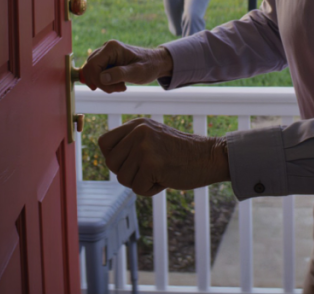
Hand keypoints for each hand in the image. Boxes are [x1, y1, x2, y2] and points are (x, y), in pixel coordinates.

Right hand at [81, 40, 172, 92]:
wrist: (156, 63)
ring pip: (92, 73)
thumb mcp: (137, 72)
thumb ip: (119, 74)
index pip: (92, 66)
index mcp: (111, 48)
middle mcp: (105, 48)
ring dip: (104, 84)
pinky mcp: (106, 61)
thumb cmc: (149, 66)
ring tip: (121, 86)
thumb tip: (102, 78)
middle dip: (101, 83)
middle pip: (90, 70)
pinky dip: (105, 82)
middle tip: (119, 89)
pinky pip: (97, 74)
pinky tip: (118, 84)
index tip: (113, 90)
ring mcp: (105, 54)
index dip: (98, 81)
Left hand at [99, 117, 229, 195]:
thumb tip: (108, 158)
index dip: (115, 157)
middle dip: (128, 172)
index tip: (133, 161)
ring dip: (140, 182)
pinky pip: (138, 189)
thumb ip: (131, 143)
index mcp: (138, 123)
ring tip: (161, 171)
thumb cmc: (181, 153)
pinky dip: (152, 189)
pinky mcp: (152, 163)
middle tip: (151, 167)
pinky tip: (167, 178)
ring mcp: (145, 146)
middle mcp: (139, 131)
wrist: (209, 156)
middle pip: (111, 163)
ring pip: (122, 178)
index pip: (104, 142)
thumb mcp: (153, 138)